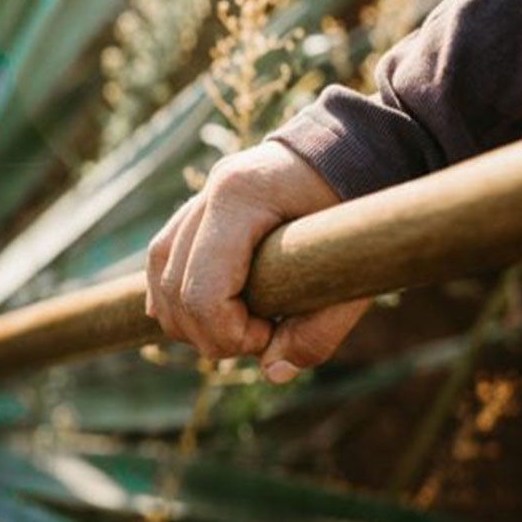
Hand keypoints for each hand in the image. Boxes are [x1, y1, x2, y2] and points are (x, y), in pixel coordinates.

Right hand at [145, 141, 370, 383]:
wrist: (361, 149)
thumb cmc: (362, 207)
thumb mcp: (351, 273)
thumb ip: (318, 330)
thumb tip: (274, 371)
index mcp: (241, 198)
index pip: (202, 291)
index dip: (227, 333)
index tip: (268, 336)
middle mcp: (210, 193)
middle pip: (174, 288)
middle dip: (208, 332)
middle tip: (259, 338)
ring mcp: (201, 196)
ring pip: (159, 271)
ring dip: (185, 317)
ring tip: (233, 330)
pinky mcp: (200, 207)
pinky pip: (163, 256)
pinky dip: (172, 292)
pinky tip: (195, 316)